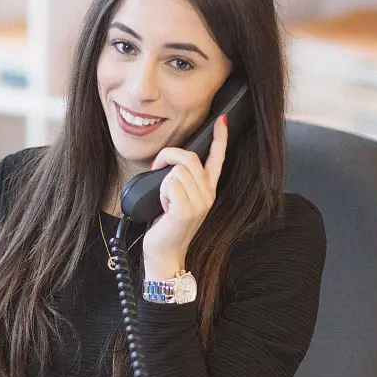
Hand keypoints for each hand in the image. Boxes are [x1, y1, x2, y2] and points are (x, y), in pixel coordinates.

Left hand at [142, 114, 227, 280]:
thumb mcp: (178, 200)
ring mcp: (199, 203)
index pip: (217, 159)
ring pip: (177, 171)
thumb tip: (171, 162)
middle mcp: (208, 195)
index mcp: (207, 190)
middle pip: (189, 157)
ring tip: (165, 201)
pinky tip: (164, 208)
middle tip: (156, 168)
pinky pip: (169, 184)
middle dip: (167, 157)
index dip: (220, 138)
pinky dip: (160, 193)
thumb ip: (181, 181)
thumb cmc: (167, 227)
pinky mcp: (186, 210)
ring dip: (162, 182)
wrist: (164, 255)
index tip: (221, 120)